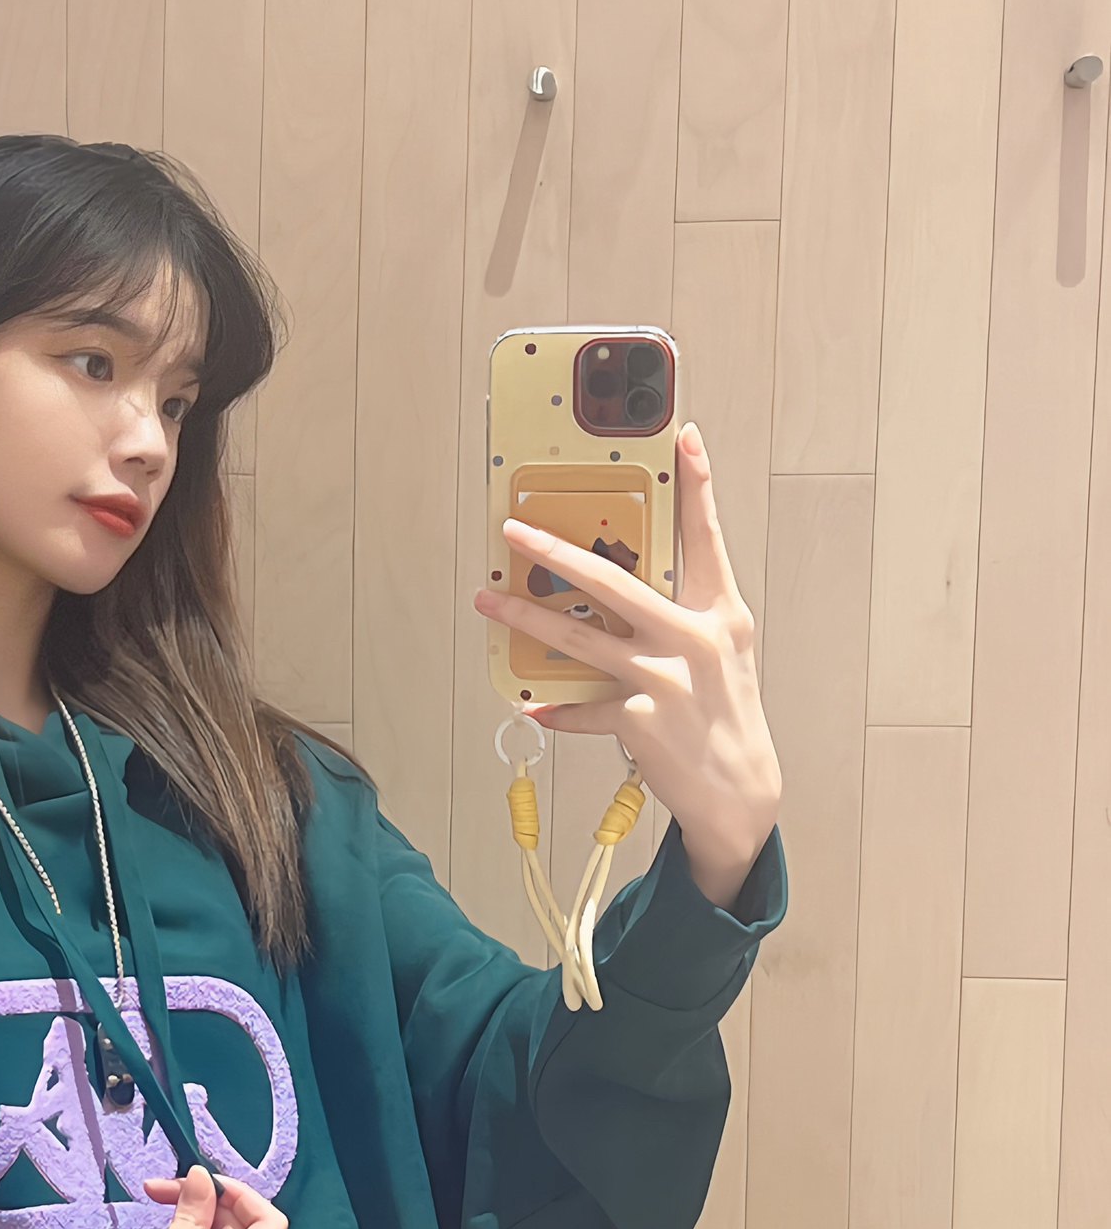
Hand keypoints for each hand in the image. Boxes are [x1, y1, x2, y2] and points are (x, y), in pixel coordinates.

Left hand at [477, 422, 781, 908]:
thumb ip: (686, 611)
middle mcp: (694, 638)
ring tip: (488, 600)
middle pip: (614, 580)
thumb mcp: (721, 651)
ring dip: (525, 617)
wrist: (740, 790)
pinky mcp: (639, 719)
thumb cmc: (724, 713)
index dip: (697, 484)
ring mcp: (665, 678)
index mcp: (720, 612)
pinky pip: (582, 706)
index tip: (684, 438)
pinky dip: (557, 708)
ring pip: (578, 638)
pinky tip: (535, 704)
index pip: (706, 536)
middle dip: (557, 550)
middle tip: (515, 529)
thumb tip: (625, 579)